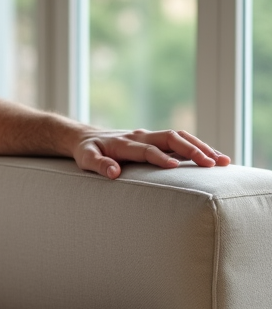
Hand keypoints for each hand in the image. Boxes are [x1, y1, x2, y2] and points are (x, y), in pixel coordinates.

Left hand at [74, 129, 230, 179]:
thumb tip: (113, 173)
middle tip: (211, 164)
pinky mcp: (157, 139)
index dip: (159, 157)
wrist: (87, 137)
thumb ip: (98, 164)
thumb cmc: (87, 151)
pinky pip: (181, 140)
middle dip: (192, 149)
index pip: (146, 149)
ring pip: (181, 137)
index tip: (174, 166)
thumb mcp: (85, 158)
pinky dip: (199, 147)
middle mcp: (141, 136)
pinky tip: (215, 159)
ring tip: (223, 162)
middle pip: (171, 138)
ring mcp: (150, 136)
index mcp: (124, 143)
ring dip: (202, 147)